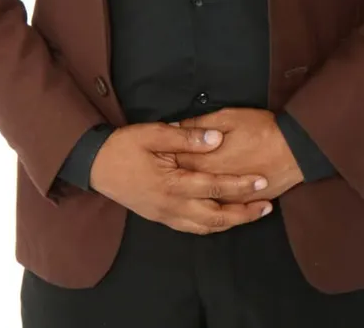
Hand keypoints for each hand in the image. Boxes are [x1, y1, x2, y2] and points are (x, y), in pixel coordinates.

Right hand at [89, 121, 273, 233]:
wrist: (96, 166)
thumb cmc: (124, 146)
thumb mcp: (154, 133)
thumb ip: (186, 137)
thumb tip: (216, 137)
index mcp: (173, 184)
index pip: (216, 187)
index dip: (241, 185)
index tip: (262, 180)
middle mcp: (172, 206)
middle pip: (217, 216)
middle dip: (244, 212)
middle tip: (267, 205)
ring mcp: (166, 215)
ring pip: (206, 227)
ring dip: (231, 222)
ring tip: (252, 214)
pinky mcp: (160, 217)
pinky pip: (192, 228)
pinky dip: (212, 227)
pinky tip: (222, 220)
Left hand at [173, 108, 304, 201]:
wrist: (295, 150)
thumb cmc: (261, 129)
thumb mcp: (229, 116)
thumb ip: (201, 124)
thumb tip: (176, 126)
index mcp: (208, 161)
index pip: (178, 162)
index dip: (167, 157)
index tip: (158, 153)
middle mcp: (215, 184)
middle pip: (187, 185)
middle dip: (175, 178)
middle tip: (164, 172)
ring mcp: (229, 198)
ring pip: (202, 204)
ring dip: (191, 197)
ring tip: (180, 192)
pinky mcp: (243, 205)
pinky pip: (221, 214)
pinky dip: (209, 212)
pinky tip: (202, 208)